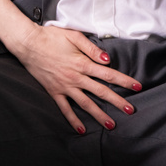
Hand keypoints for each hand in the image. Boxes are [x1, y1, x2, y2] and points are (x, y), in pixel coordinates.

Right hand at [10, 25, 140, 133]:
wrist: (28, 44)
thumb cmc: (51, 37)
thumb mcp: (73, 36)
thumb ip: (91, 48)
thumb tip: (107, 59)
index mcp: (82, 63)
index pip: (108, 74)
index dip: (124, 81)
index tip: (137, 87)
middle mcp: (75, 78)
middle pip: (100, 92)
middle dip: (117, 102)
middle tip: (130, 110)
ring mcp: (64, 87)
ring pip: (85, 104)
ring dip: (99, 115)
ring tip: (111, 125)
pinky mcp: (54, 92)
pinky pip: (65, 109)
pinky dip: (73, 120)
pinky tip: (82, 130)